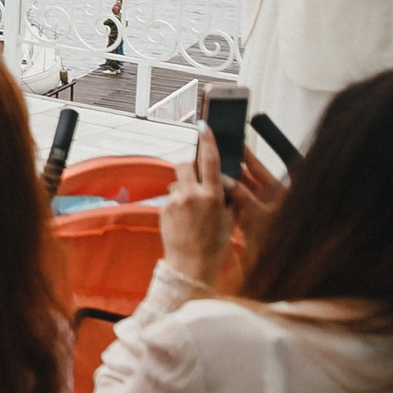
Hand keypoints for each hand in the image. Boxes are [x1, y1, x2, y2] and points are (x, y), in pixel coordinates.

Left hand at [163, 130, 239, 286]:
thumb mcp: (229, 220)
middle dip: (192, 167)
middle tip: (197, 179)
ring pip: (177, 181)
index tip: (204, 126)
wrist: (190, 266)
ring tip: (192, 206)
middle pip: (187, 165)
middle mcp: (192, 195)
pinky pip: (171, 197)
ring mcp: (175, 202)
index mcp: (214, 197)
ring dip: (184, 186)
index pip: (211, 161)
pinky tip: (184, 219)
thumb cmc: (214, 247)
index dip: (207, 141)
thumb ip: (225, 198)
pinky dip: (178, 202)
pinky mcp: (163, 209)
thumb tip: (224, 182)